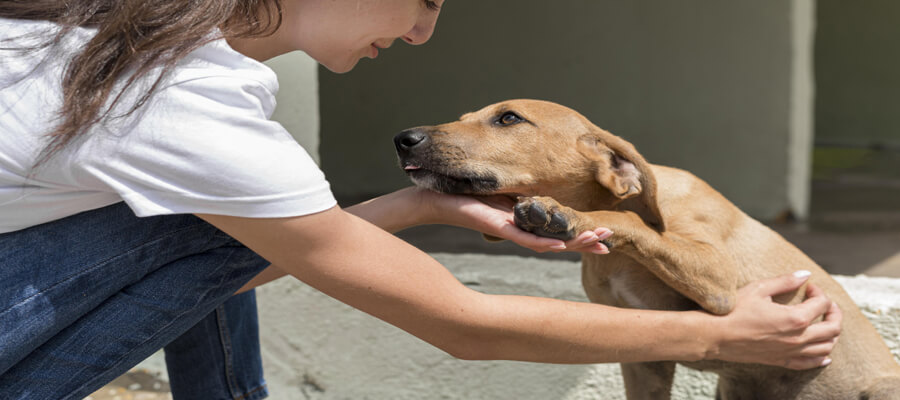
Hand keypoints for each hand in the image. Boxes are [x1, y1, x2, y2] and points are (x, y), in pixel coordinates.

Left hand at [413, 187, 611, 253]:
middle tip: (609, 242)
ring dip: (572, 243)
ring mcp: (508, 229)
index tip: (603, 234)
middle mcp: (517, 227)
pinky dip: (543, 241)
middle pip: (557, 238)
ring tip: (598, 243)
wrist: (428, 198)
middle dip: (584, 240)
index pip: (555, 228)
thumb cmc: (456, 191)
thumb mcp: (494, 186)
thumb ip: (515, 187)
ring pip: (546, 241)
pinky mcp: (495, 226)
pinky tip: (561, 245)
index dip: (579, 232)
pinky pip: (522, 237)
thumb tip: (533, 177)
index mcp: (520, 218)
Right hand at [709, 271, 841, 369]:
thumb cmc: (733, 311)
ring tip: (824, 323)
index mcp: (795, 318)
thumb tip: (805, 274)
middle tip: (826, 303)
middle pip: (833, 328)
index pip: (821, 304)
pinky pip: (810, 363)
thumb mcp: (758, 289)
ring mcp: (791, 352)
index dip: (818, 292)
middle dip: (834, 312)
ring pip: (826, 347)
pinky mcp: (781, 361)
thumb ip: (785, 281)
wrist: (715, 336)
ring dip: (831, 334)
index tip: (808, 286)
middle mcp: (798, 338)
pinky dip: (822, 357)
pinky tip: (824, 353)